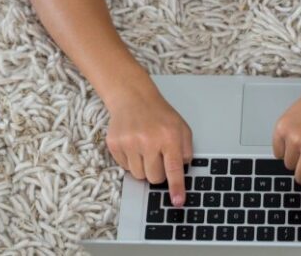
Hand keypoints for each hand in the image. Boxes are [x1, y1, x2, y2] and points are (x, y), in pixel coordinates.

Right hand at [105, 85, 193, 207]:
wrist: (133, 98)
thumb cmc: (160, 115)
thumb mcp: (182, 128)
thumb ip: (186, 150)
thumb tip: (182, 171)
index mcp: (169, 136)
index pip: (174, 168)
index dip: (176, 187)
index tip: (178, 202)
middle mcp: (148, 141)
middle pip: (154, 177)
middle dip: (158, 173)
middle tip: (158, 157)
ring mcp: (129, 143)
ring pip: (139, 175)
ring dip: (144, 168)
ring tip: (145, 149)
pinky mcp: (115, 145)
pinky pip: (125, 167)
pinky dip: (131, 161)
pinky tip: (134, 145)